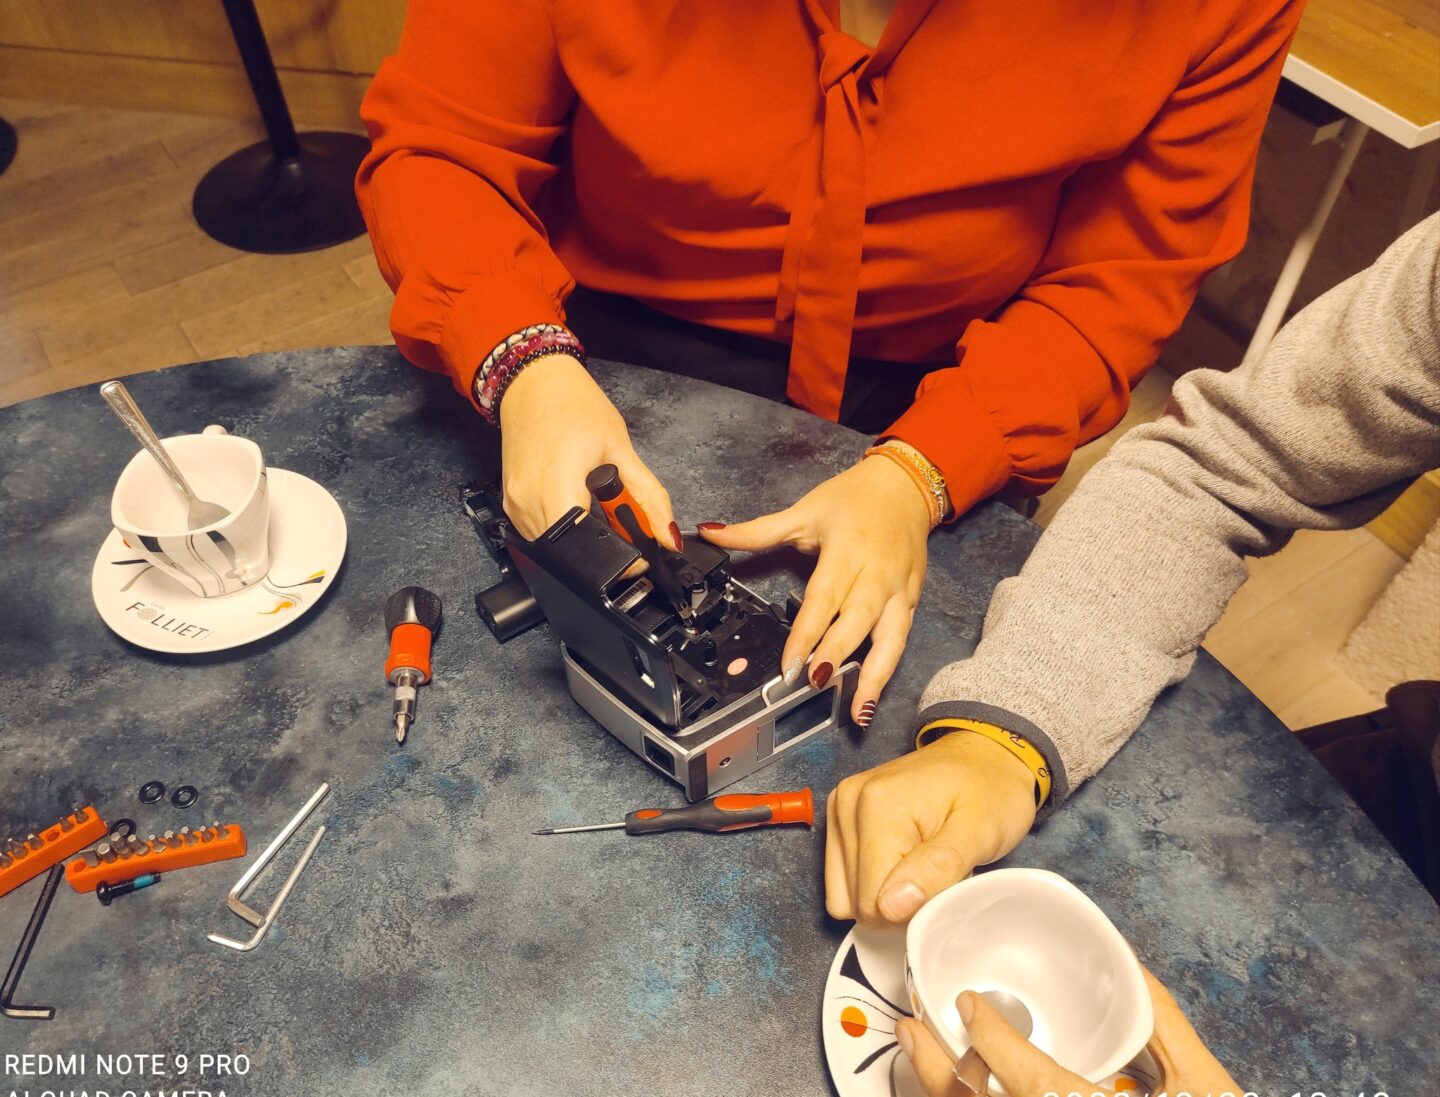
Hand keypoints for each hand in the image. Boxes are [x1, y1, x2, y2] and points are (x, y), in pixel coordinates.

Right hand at [499, 354, 679, 546]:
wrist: (533, 383)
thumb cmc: (575, 407)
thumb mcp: (621, 449)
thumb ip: (649, 497)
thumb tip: (669, 537)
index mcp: (557, 483)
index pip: (584, 546)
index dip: (616, 558)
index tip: (636, 555)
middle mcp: (529, 500)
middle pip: (569, 552)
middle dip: (600, 550)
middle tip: (619, 524)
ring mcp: (514, 504)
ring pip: (553, 548)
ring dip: (579, 539)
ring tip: (594, 506)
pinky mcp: (509, 504)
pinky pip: (538, 534)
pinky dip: (562, 528)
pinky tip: (573, 501)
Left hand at [699, 455, 929, 722]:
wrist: (905, 487)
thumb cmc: (852, 499)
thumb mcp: (804, 510)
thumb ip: (758, 530)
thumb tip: (709, 532)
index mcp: (847, 551)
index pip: (824, 598)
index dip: (806, 632)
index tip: (790, 661)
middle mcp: (876, 575)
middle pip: (857, 620)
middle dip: (836, 654)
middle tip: (814, 682)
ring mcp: (899, 590)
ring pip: (889, 638)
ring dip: (873, 676)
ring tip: (857, 710)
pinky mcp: (912, 601)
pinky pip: (901, 640)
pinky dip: (888, 671)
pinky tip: (871, 698)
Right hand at [825, 732, 1035, 924]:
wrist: (985, 754)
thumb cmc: (991, 791)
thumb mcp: (981, 832)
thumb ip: (938, 868)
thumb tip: (890, 907)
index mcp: (877, 806)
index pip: (874, 902)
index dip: (913, 911)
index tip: (946, 887)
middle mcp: (847, 804)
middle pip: (857, 900)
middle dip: (899, 904)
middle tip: (938, 874)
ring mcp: (839, 809)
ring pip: (845, 895)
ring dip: (885, 895)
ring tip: (922, 867)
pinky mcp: (839, 817)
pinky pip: (842, 879)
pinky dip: (872, 882)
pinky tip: (902, 862)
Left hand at [897, 969, 1240, 1096]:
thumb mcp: (1205, 1088)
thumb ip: (1161, 1025)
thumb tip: (1128, 969)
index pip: (1030, 1082)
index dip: (993, 1040)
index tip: (972, 1005)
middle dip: (937, 1070)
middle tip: (912, 1027)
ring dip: (934, 1095)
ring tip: (915, 1059)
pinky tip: (941, 1095)